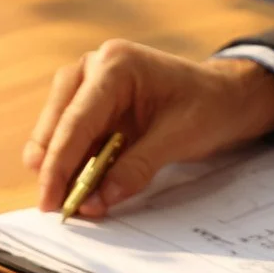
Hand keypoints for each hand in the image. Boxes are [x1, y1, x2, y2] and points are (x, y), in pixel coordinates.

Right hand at [24, 40, 273, 215]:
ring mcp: (88, 86)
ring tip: (64, 202)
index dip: (59, 164)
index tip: (50, 200)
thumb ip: (135, 169)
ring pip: (57, 132)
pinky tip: (77, 189)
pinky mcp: (92, 108)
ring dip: (59, 168)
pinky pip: (73, 140)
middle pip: (57, 124)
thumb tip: (98, 201)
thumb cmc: (206, 107)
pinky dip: (73, 166)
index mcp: (115, 65)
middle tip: (52, 207)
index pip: (77, 121)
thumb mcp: (177, 139)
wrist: (223, 97)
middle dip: (52, 168)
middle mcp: (93, 69)